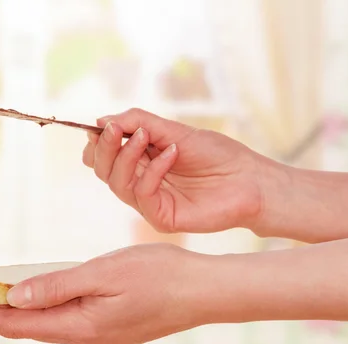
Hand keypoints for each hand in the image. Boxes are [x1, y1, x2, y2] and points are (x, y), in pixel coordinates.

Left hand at [0, 244, 213, 343]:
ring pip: (44, 324)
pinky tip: (34, 298)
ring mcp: (99, 336)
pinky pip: (64, 321)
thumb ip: (57, 287)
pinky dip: (41, 309)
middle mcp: (85, 337)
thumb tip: (14, 297)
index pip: (14, 322)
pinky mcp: (110, 328)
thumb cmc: (160, 276)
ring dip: (13, 312)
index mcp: (80, 325)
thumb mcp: (105, 273)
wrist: (204, 292)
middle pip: (25, 327)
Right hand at [82, 108, 283, 233]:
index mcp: (142, 163)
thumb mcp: (175, 131)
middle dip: (105, 148)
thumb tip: (101, 121)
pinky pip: (142, 194)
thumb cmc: (218, 155)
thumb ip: (139, 123)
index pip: (105, 157)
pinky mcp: (161, 217)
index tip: (101, 125)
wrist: (250, 180)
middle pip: (104, 170)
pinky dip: (152, 170)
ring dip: (127, 155)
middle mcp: (141, 183)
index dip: (97, 142)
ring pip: (117, 183)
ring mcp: (150, 202)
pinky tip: (170, 153)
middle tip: (116, 129)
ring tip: (145, 136)